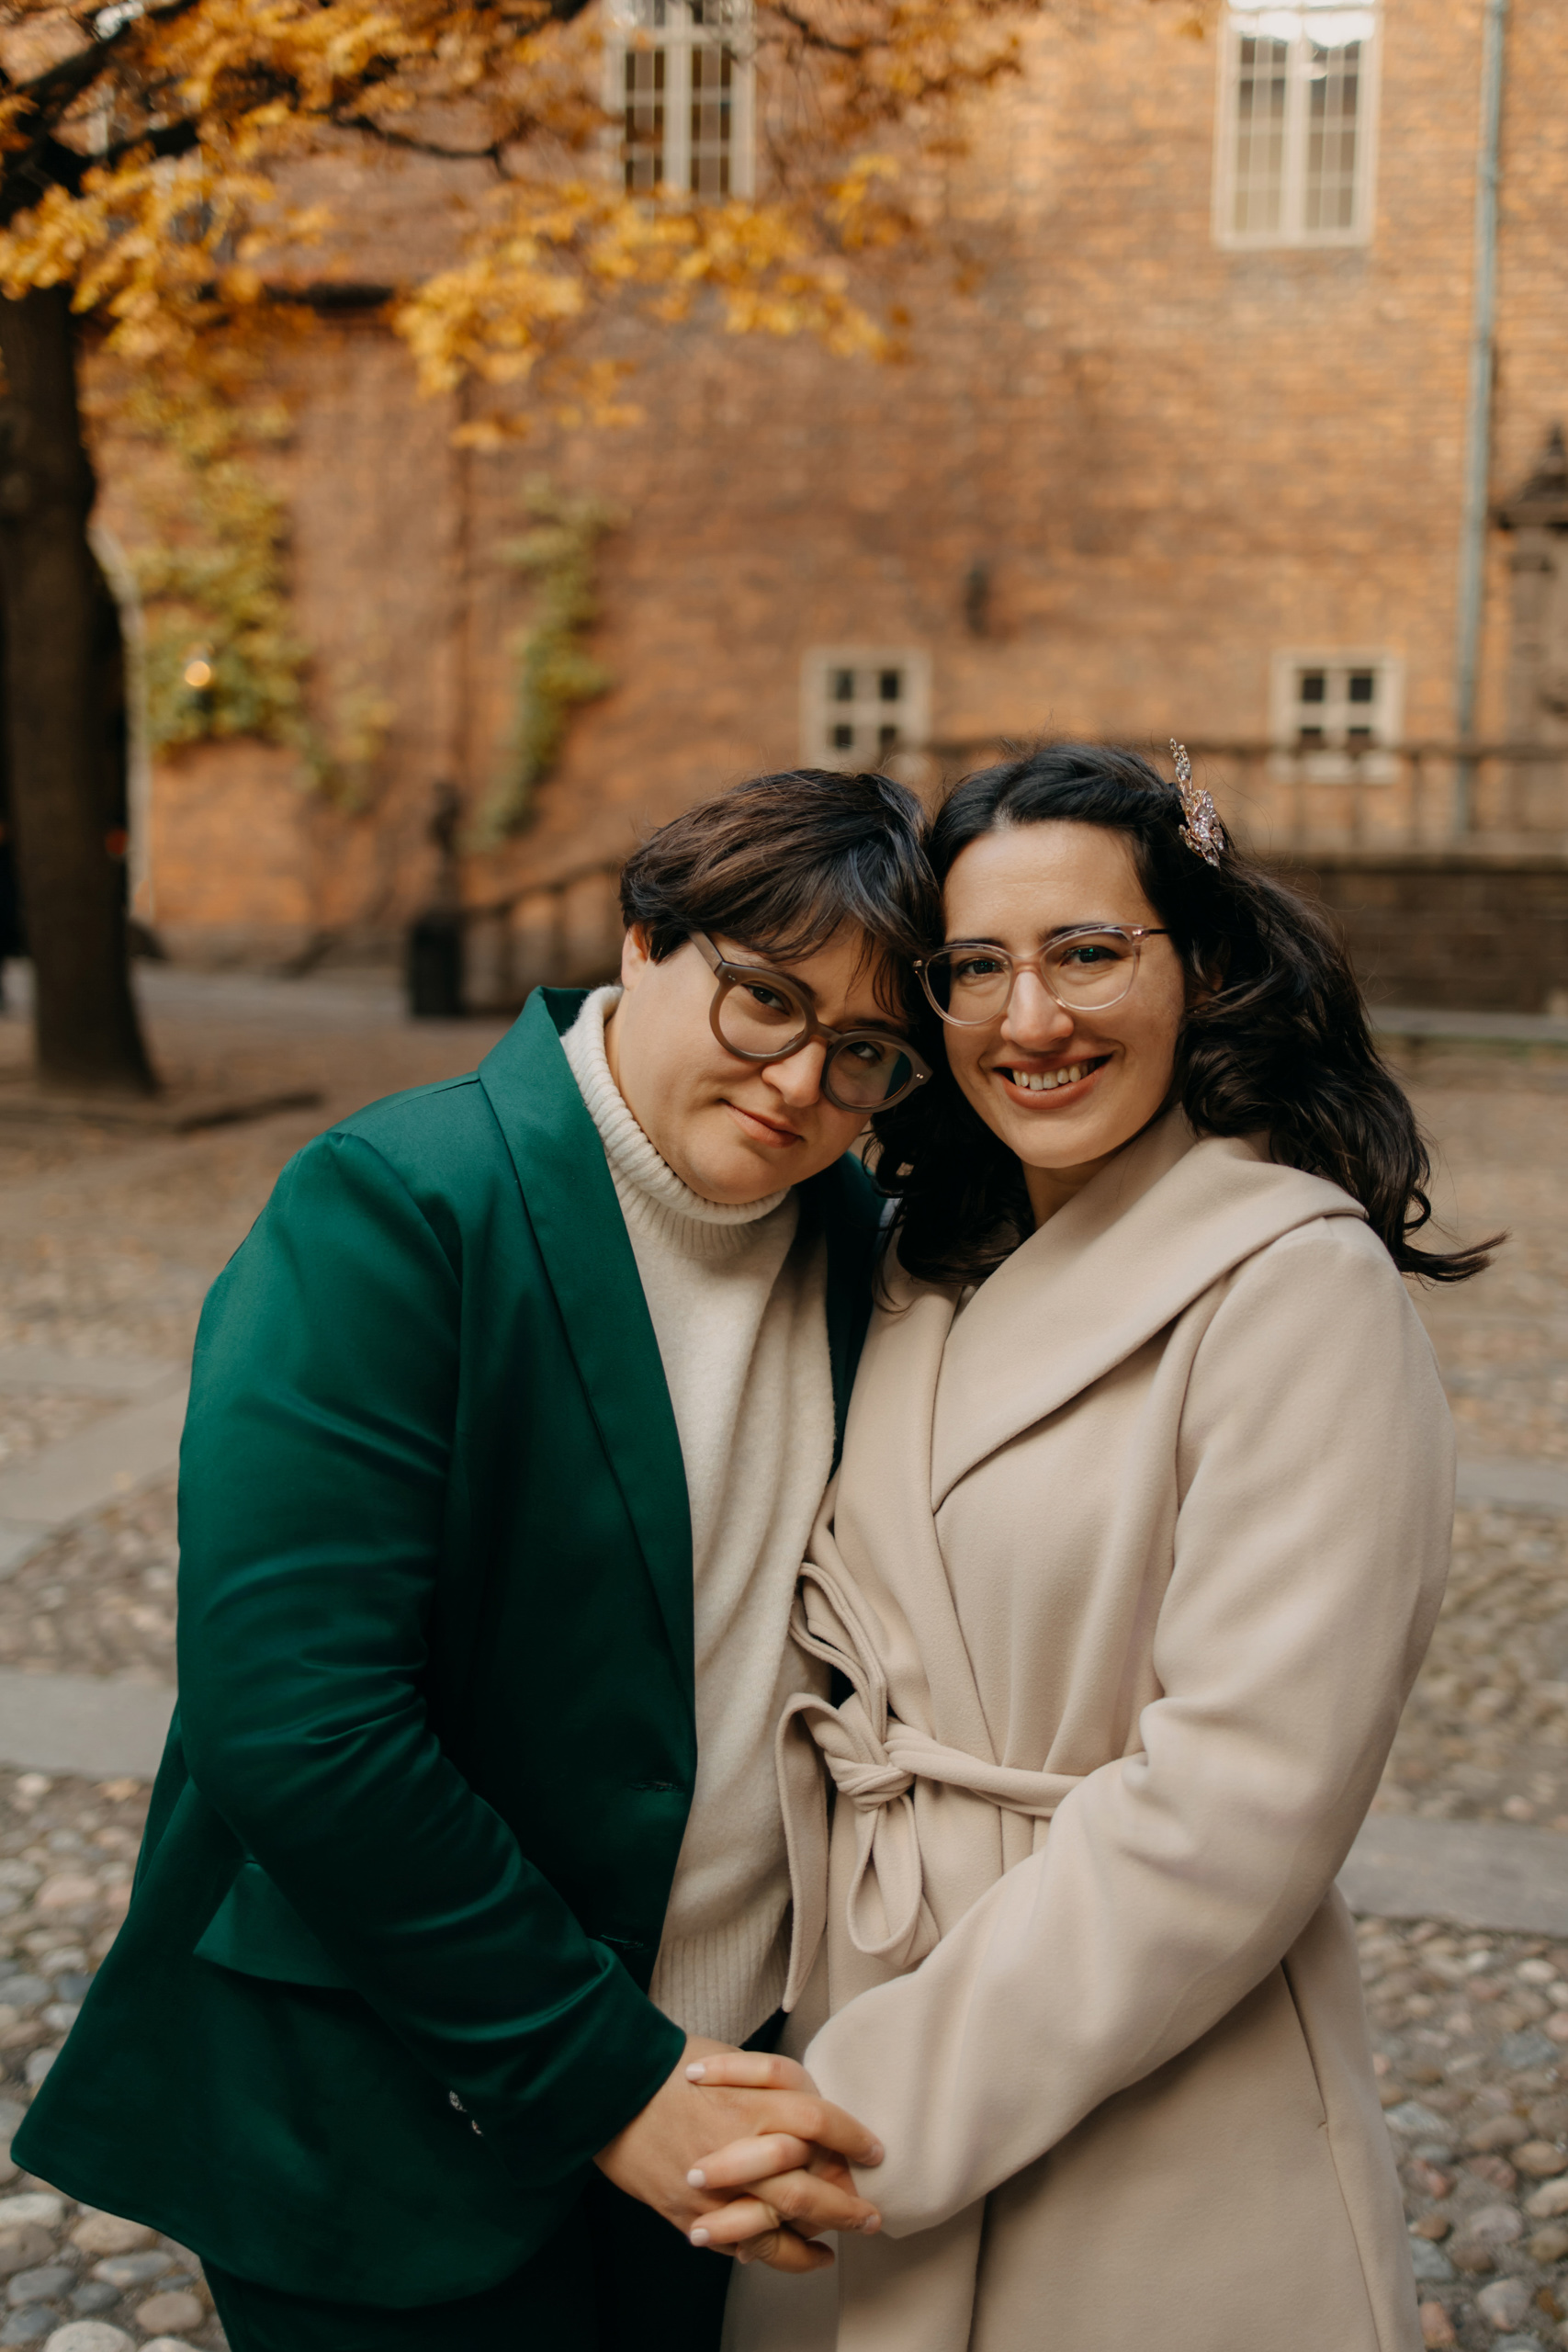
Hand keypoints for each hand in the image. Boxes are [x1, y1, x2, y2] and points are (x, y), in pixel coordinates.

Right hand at [595, 2036, 882, 2271]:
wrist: (609, 2088)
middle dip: (847, 2207)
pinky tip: (804, 2254)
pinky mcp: (693, 2216)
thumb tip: (815, 2117)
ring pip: (781, 2228)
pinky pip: (746, 2247)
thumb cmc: (669, 2065)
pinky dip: (780, 2256)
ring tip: (840, 2240)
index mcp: (750, 2103)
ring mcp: (715, 2191)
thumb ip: (775, 2087)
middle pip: (809, 2189)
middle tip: (871, 2215)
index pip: (820, 2124)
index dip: (854, 2139)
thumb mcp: (732, 2058)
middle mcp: (738, 2151)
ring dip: (819, 2238)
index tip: (874, 2152)